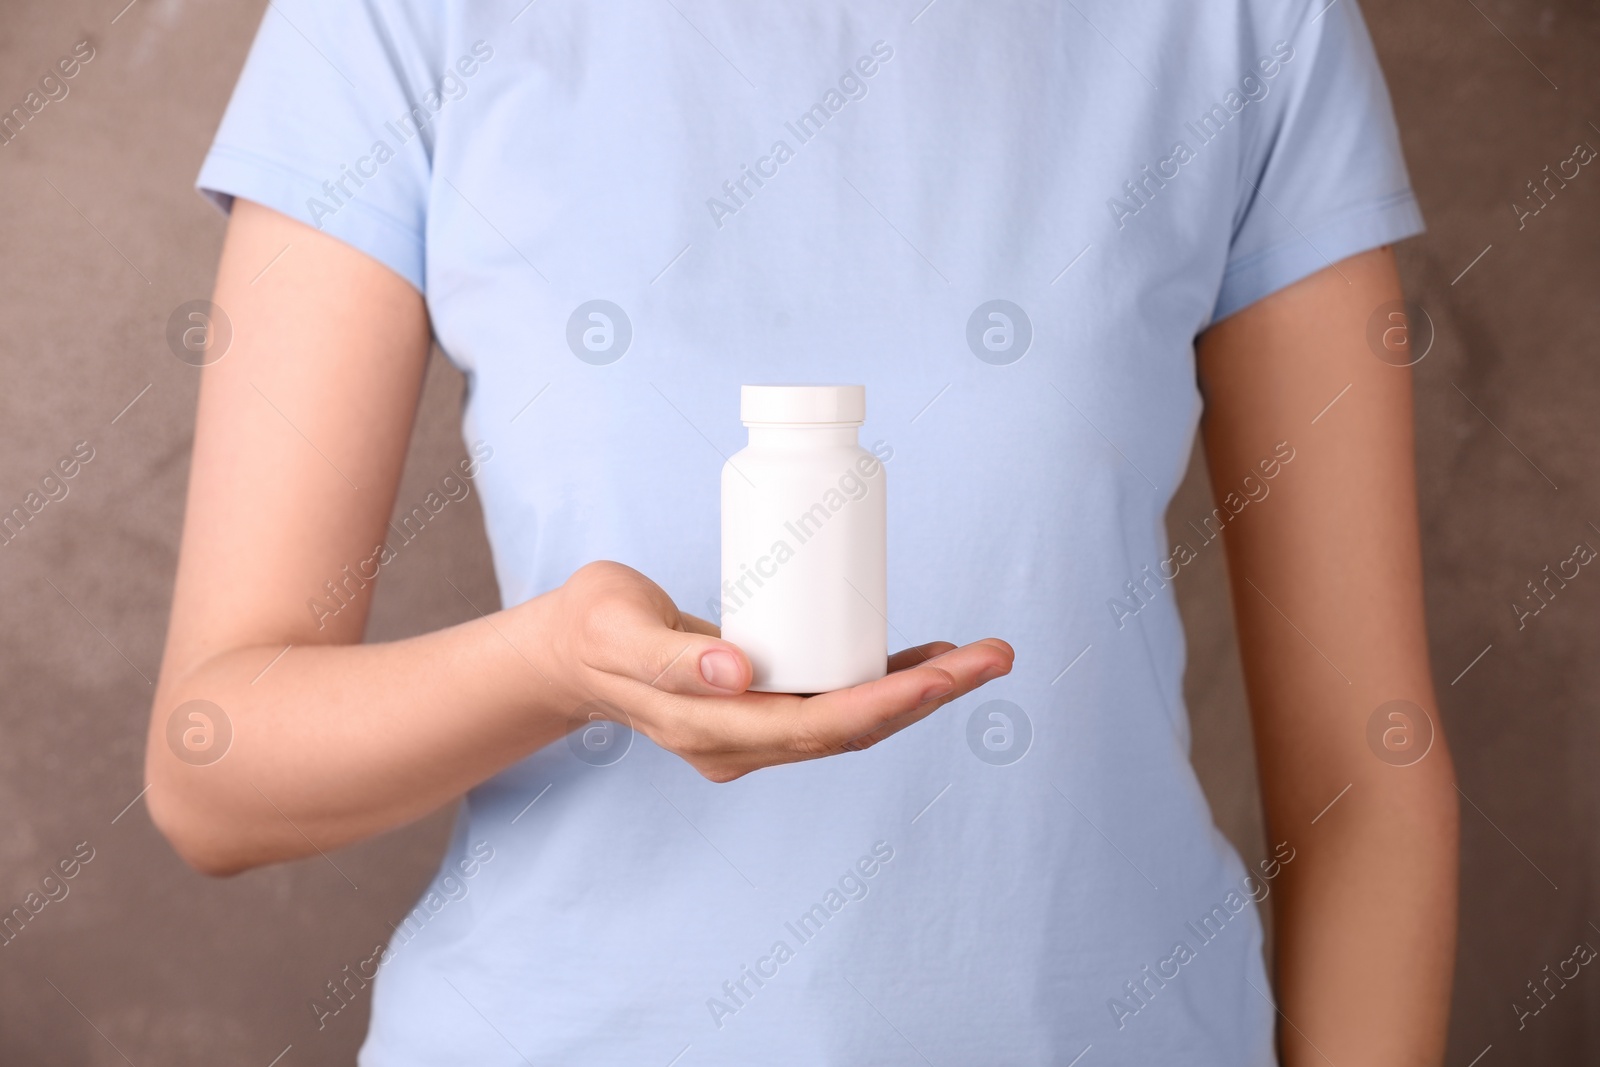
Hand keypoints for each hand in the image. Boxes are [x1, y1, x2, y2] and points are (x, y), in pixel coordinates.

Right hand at [533, 561, 1013, 781]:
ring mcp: (755, 730)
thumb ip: (671, 656)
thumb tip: (741, 676)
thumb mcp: (619, 627)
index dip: (886, 703)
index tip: (946, 673)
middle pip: (852, 727)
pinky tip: (926, 659)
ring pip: (851, 719)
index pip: (817, 726)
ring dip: (919, 692)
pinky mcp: (763, 706)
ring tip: (981, 656)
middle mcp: (742, 742)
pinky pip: (834, 702)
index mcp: (713, 731)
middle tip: (994, 656)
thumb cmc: (595, 627)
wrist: (573, 650)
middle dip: (928, 696)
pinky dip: (884, 683)